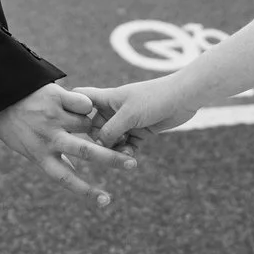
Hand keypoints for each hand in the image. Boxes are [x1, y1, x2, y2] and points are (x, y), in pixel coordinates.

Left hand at [0, 83, 137, 205]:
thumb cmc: (14, 126)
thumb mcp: (29, 149)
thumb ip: (53, 161)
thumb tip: (77, 177)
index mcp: (40, 155)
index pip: (67, 178)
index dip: (87, 191)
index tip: (106, 201)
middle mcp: (48, 137)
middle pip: (85, 152)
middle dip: (111, 159)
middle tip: (132, 164)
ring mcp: (52, 116)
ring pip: (86, 124)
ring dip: (99, 125)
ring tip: (111, 126)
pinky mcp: (54, 97)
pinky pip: (81, 102)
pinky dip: (86, 105)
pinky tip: (89, 106)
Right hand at [77, 77, 200, 150]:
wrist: (184, 97)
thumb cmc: (154, 98)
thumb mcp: (128, 115)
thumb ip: (110, 131)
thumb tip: (96, 146)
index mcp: (107, 98)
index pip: (81, 97)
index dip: (72, 109)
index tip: (70, 125)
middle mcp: (114, 109)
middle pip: (94, 126)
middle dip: (98, 140)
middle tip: (104, 150)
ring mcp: (127, 120)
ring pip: (111, 138)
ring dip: (114, 148)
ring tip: (124, 153)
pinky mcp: (140, 130)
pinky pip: (126, 144)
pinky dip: (126, 151)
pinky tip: (130, 156)